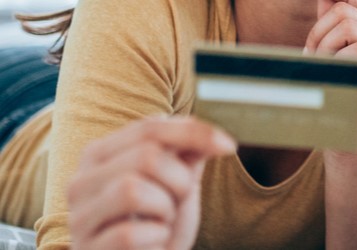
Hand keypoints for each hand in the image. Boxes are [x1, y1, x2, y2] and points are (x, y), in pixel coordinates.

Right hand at [68, 117, 235, 249]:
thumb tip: (212, 134)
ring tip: (161, 223)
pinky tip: (152, 243)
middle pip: (145, 156)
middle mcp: (81, 181)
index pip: (148, 128)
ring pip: (132, 189)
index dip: (193, 132)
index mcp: (100, 156)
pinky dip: (155, 238)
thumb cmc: (159, 227)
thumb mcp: (178, 186)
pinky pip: (129, 233)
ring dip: (164, 209)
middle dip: (178, 181)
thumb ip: (188, 156)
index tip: (229, 146)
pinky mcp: (88, 248)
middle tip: (175, 204)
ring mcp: (79, 217)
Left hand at [307, 0, 356, 146]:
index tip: (320, 4)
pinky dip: (340, 60)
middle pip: (345, 10)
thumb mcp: (327, 50)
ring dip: (326, 47)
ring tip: (322, 68)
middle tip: (311, 57)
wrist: (345, 132)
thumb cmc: (334, 91)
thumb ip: (328, 20)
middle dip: (319, 31)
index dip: (334, 0)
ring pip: (350, 26)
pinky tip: (337, 75)